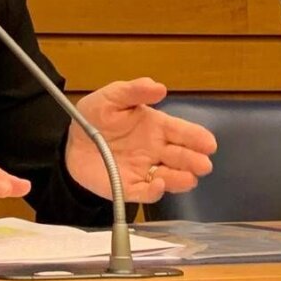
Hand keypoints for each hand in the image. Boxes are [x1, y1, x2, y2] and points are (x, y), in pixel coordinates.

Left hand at [67, 77, 217, 202]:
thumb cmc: (95, 117)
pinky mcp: (130, 187)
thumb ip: (134, 91)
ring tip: (189, 177)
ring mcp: (145, 171)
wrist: (71, 142)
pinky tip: (159, 184)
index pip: (183, 133)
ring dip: (181, 179)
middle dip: (195, 161)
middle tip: (202, 164)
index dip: (198, 138)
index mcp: (156, 127)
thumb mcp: (111, 97)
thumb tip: (159, 87)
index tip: (209, 143)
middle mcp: (156, 151)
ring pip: (172, 178)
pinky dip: (155, 192)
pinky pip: (146, 193)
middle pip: (183, 158)